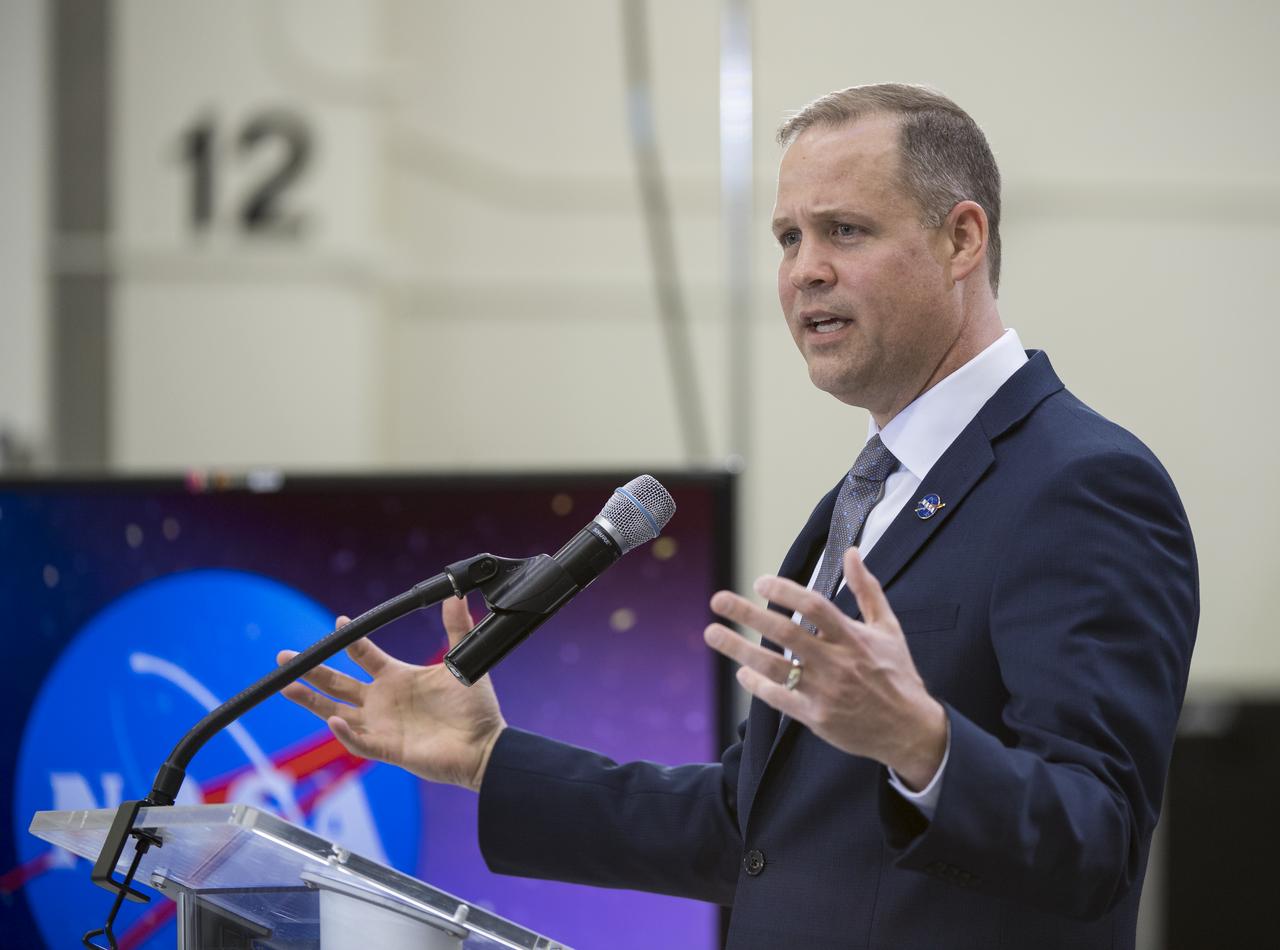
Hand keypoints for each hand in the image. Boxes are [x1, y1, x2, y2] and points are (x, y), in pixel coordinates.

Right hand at [276, 594, 506, 791]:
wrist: (485, 745)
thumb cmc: (474, 708)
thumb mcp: (462, 663)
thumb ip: (457, 627)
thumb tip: (455, 594)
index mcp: (397, 678)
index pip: (364, 655)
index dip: (350, 640)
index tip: (338, 622)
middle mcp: (383, 701)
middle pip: (337, 683)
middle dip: (312, 670)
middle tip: (284, 656)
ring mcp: (381, 725)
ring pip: (335, 712)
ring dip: (311, 701)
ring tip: (285, 686)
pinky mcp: (387, 748)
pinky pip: (359, 742)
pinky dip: (345, 733)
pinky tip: (332, 719)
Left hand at [704, 547, 946, 789]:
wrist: (910, 729)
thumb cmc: (897, 673)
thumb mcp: (888, 628)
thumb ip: (867, 589)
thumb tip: (852, 552)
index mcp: (853, 637)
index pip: (814, 607)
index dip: (785, 592)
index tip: (760, 583)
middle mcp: (837, 663)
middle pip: (785, 633)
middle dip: (748, 614)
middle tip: (718, 599)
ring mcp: (825, 692)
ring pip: (774, 667)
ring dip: (738, 649)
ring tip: (712, 633)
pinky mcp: (816, 717)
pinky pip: (779, 698)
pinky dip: (757, 685)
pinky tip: (741, 671)